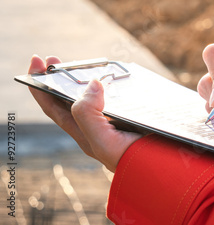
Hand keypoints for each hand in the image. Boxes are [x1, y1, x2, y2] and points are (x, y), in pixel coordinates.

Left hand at [28, 55, 141, 171]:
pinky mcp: (131, 115)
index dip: (40, 85)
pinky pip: (115, 97)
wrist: (163, 168)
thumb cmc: (132, 160)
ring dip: (84, 79)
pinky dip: (111, 84)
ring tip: (83, 64)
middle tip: (55, 58)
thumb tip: (91, 85)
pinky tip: (115, 77)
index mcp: (84, 132)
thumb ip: (88, 115)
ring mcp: (114, 120)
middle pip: (69, 99)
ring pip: (92, 96)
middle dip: (59, 78)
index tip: (37, 61)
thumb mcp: (103, 142)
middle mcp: (96, 125)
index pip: (53, 106)